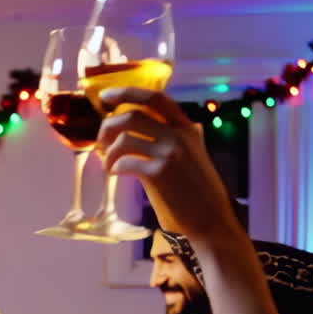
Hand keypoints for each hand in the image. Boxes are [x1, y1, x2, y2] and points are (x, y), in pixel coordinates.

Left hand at [96, 87, 242, 243]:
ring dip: (109, 151)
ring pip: (124, 138)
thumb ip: (171, 141)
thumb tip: (135, 134)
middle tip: (100, 140)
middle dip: (108, 125)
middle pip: (132, 116)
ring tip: (109, 164)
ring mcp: (170, 153)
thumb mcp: (191, 157)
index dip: (127, 92)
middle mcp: (179, 135)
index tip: (106, 95)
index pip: (156, 99)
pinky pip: (125, 162)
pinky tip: (116, 174)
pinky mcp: (159, 173)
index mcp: (187, 128)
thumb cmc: (198, 194)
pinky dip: (114, 167)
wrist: (212, 221)